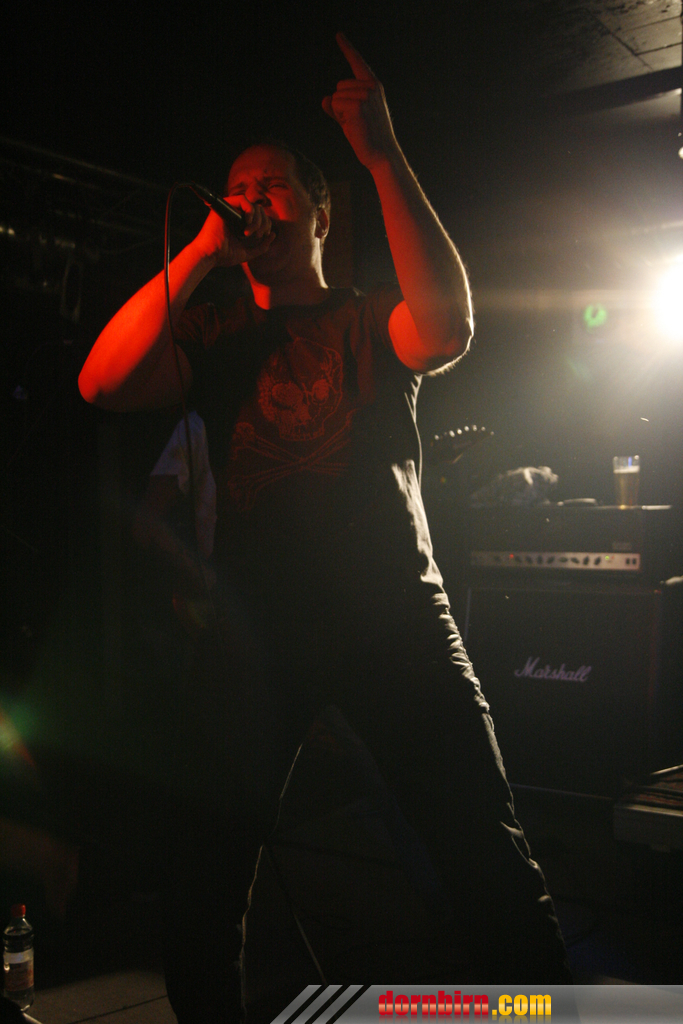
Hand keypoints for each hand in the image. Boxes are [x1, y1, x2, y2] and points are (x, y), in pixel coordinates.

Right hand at [193, 197, 274, 266]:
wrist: (210, 255)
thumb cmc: (224, 255)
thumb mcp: (247, 252)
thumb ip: (261, 246)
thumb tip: (273, 234)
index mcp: (240, 224)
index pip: (260, 217)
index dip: (266, 225)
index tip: (264, 236)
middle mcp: (235, 215)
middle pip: (259, 210)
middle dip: (264, 223)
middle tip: (259, 236)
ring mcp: (230, 209)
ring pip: (253, 205)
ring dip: (257, 220)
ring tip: (252, 232)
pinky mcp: (225, 206)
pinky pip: (243, 199)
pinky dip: (250, 210)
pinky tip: (248, 222)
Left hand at [322, 32, 398, 170]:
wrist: (381, 154)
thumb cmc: (368, 137)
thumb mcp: (351, 118)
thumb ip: (338, 107)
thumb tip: (325, 99)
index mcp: (374, 86)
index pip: (357, 63)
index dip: (347, 48)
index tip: (338, 35)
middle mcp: (371, 87)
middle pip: (339, 85)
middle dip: (341, 104)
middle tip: (356, 121)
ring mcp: (365, 95)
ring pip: (336, 95)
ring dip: (340, 112)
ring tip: (356, 124)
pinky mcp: (357, 105)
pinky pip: (335, 104)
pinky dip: (339, 116)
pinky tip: (353, 125)